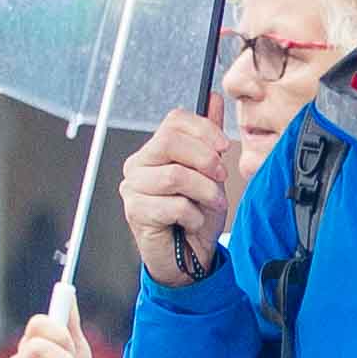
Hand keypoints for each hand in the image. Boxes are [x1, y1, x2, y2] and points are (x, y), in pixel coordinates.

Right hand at [121, 110, 239, 287]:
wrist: (190, 258)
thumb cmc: (195, 216)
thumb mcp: (210, 173)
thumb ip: (208, 138)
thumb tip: (213, 99)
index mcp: (154, 150)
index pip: (174, 121)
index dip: (204, 129)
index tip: (223, 147)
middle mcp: (138, 165)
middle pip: (170, 142)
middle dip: (205, 160)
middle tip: (219, 177)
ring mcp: (133, 189)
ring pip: (175, 176)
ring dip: (203, 192)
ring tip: (209, 204)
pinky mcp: (135, 212)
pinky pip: (173, 205)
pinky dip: (193, 216)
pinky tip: (191, 222)